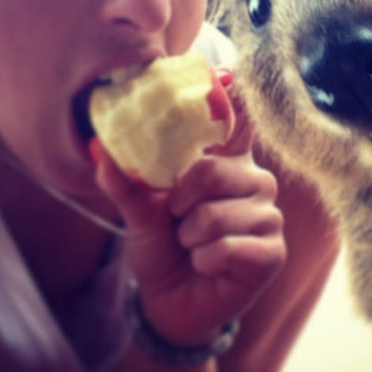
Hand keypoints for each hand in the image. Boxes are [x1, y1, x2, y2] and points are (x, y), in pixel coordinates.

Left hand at [93, 108, 285, 347]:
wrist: (172, 302)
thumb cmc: (163, 249)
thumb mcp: (140, 214)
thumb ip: (126, 182)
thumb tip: (99, 148)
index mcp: (225, 163)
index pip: (238, 122)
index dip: (233, 98)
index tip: (226, 69)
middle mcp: (253, 180)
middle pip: (214, 171)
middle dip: (181, 205)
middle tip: (179, 221)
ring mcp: (267, 215)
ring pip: (217, 215)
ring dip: (190, 239)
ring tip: (193, 247)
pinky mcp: (272, 250)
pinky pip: (229, 246)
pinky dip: (205, 260)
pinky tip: (208, 266)